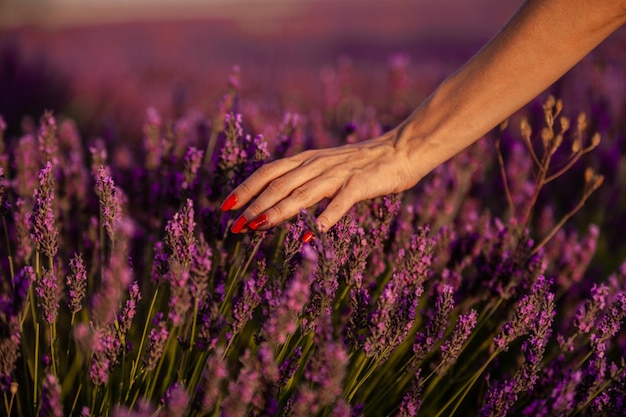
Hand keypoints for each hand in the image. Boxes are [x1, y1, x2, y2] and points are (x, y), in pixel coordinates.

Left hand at [220, 131, 419, 233]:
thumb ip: (306, 183)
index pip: (268, 172)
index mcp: (307, 160)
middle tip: (233, 225)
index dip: (245, 188)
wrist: (401, 149)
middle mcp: (316, 164)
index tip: (225, 206)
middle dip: (253, 204)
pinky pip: (339, 203)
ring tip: (257, 227)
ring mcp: (338, 174)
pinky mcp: (360, 184)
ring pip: (301, 193)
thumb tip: (283, 207)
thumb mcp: (327, 168)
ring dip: (277, 211)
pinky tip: (310, 235)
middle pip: (278, 184)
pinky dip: (323, 219)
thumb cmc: (363, 164)